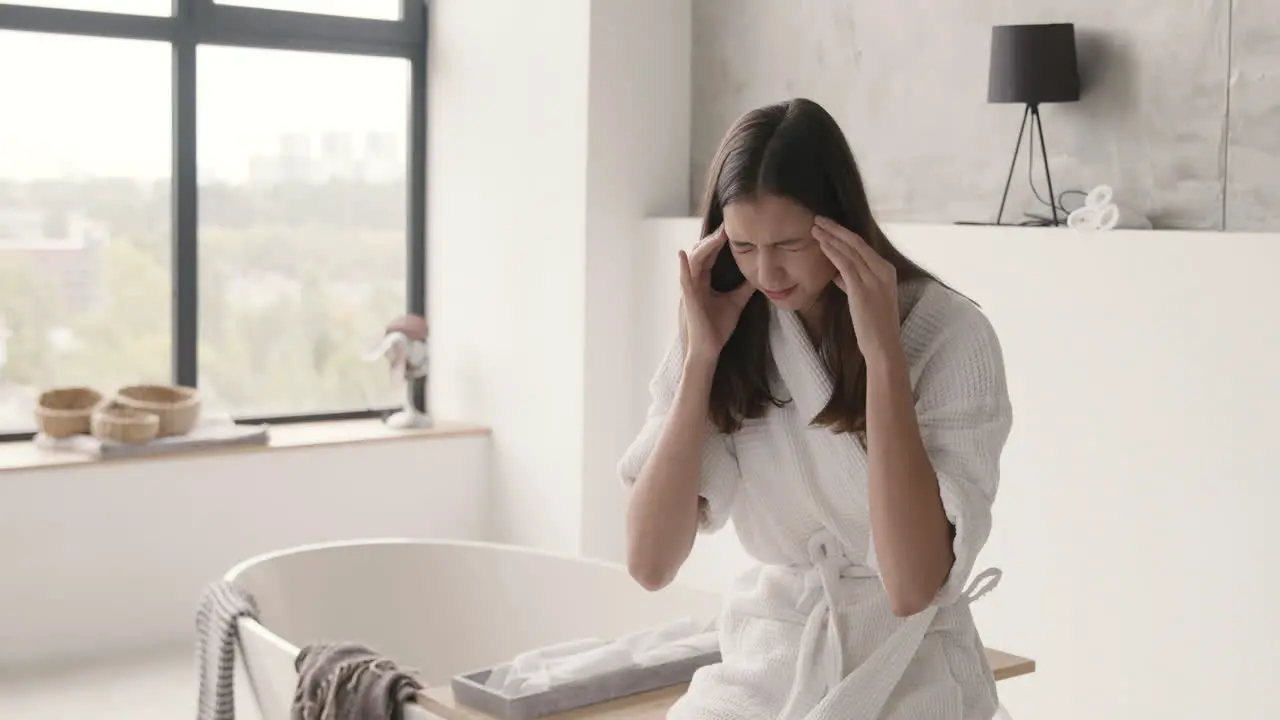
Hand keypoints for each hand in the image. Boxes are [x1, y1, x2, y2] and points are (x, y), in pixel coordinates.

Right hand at [679, 225, 754, 361]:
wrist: (709, 350)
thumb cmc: (717, 328)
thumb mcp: (736, 302)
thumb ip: (744, 288)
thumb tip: (759, 277)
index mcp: (703, 282)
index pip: (710, 256)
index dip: (718, 243)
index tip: (731, 229)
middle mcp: (694, 282)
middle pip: (701, 254)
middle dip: (713, 240)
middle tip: (727, 226)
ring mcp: (689, 290)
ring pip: (693, 261)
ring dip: (704, 247)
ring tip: (717, 236)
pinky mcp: (688, 300)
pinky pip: (683, 280)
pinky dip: (682, 267)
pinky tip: (683, 254)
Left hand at [812, 216, 901, 362]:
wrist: (883, 346)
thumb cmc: (874, 326)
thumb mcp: (866, 299)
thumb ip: (854, 283)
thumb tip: (838, 274)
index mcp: (887, 271)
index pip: (863, 246)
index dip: (844, 234)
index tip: (829, 226)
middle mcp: (883, 271)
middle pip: (856, 243)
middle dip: (835, 229)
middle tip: (818, 219)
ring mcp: (874, 280)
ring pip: (849, 251)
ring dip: (830, 237)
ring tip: (814, 228)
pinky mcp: (862, 290)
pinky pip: (845, 265)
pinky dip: (832, 252)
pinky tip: (821, 244)